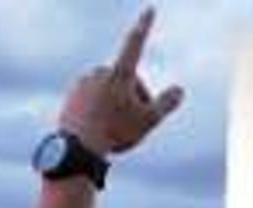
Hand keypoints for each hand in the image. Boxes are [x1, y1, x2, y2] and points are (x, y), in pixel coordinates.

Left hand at [59, 7, 183, 154]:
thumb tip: (179, 90)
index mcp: (119, 74)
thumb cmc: (115, 132)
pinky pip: (94, 99)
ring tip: (112, 130)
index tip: (150, 10)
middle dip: (134, 98)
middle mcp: (99, 72)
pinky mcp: (72, 93)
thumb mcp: (150, 121)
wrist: (76, 148)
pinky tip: (98, 128)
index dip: (144, 26)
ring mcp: (83, 82)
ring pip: (110, 91)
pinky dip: (100, 110)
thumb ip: (167, 103)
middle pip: (128, 81)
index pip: (135, 44)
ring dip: (117, 105)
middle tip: (131, 124)